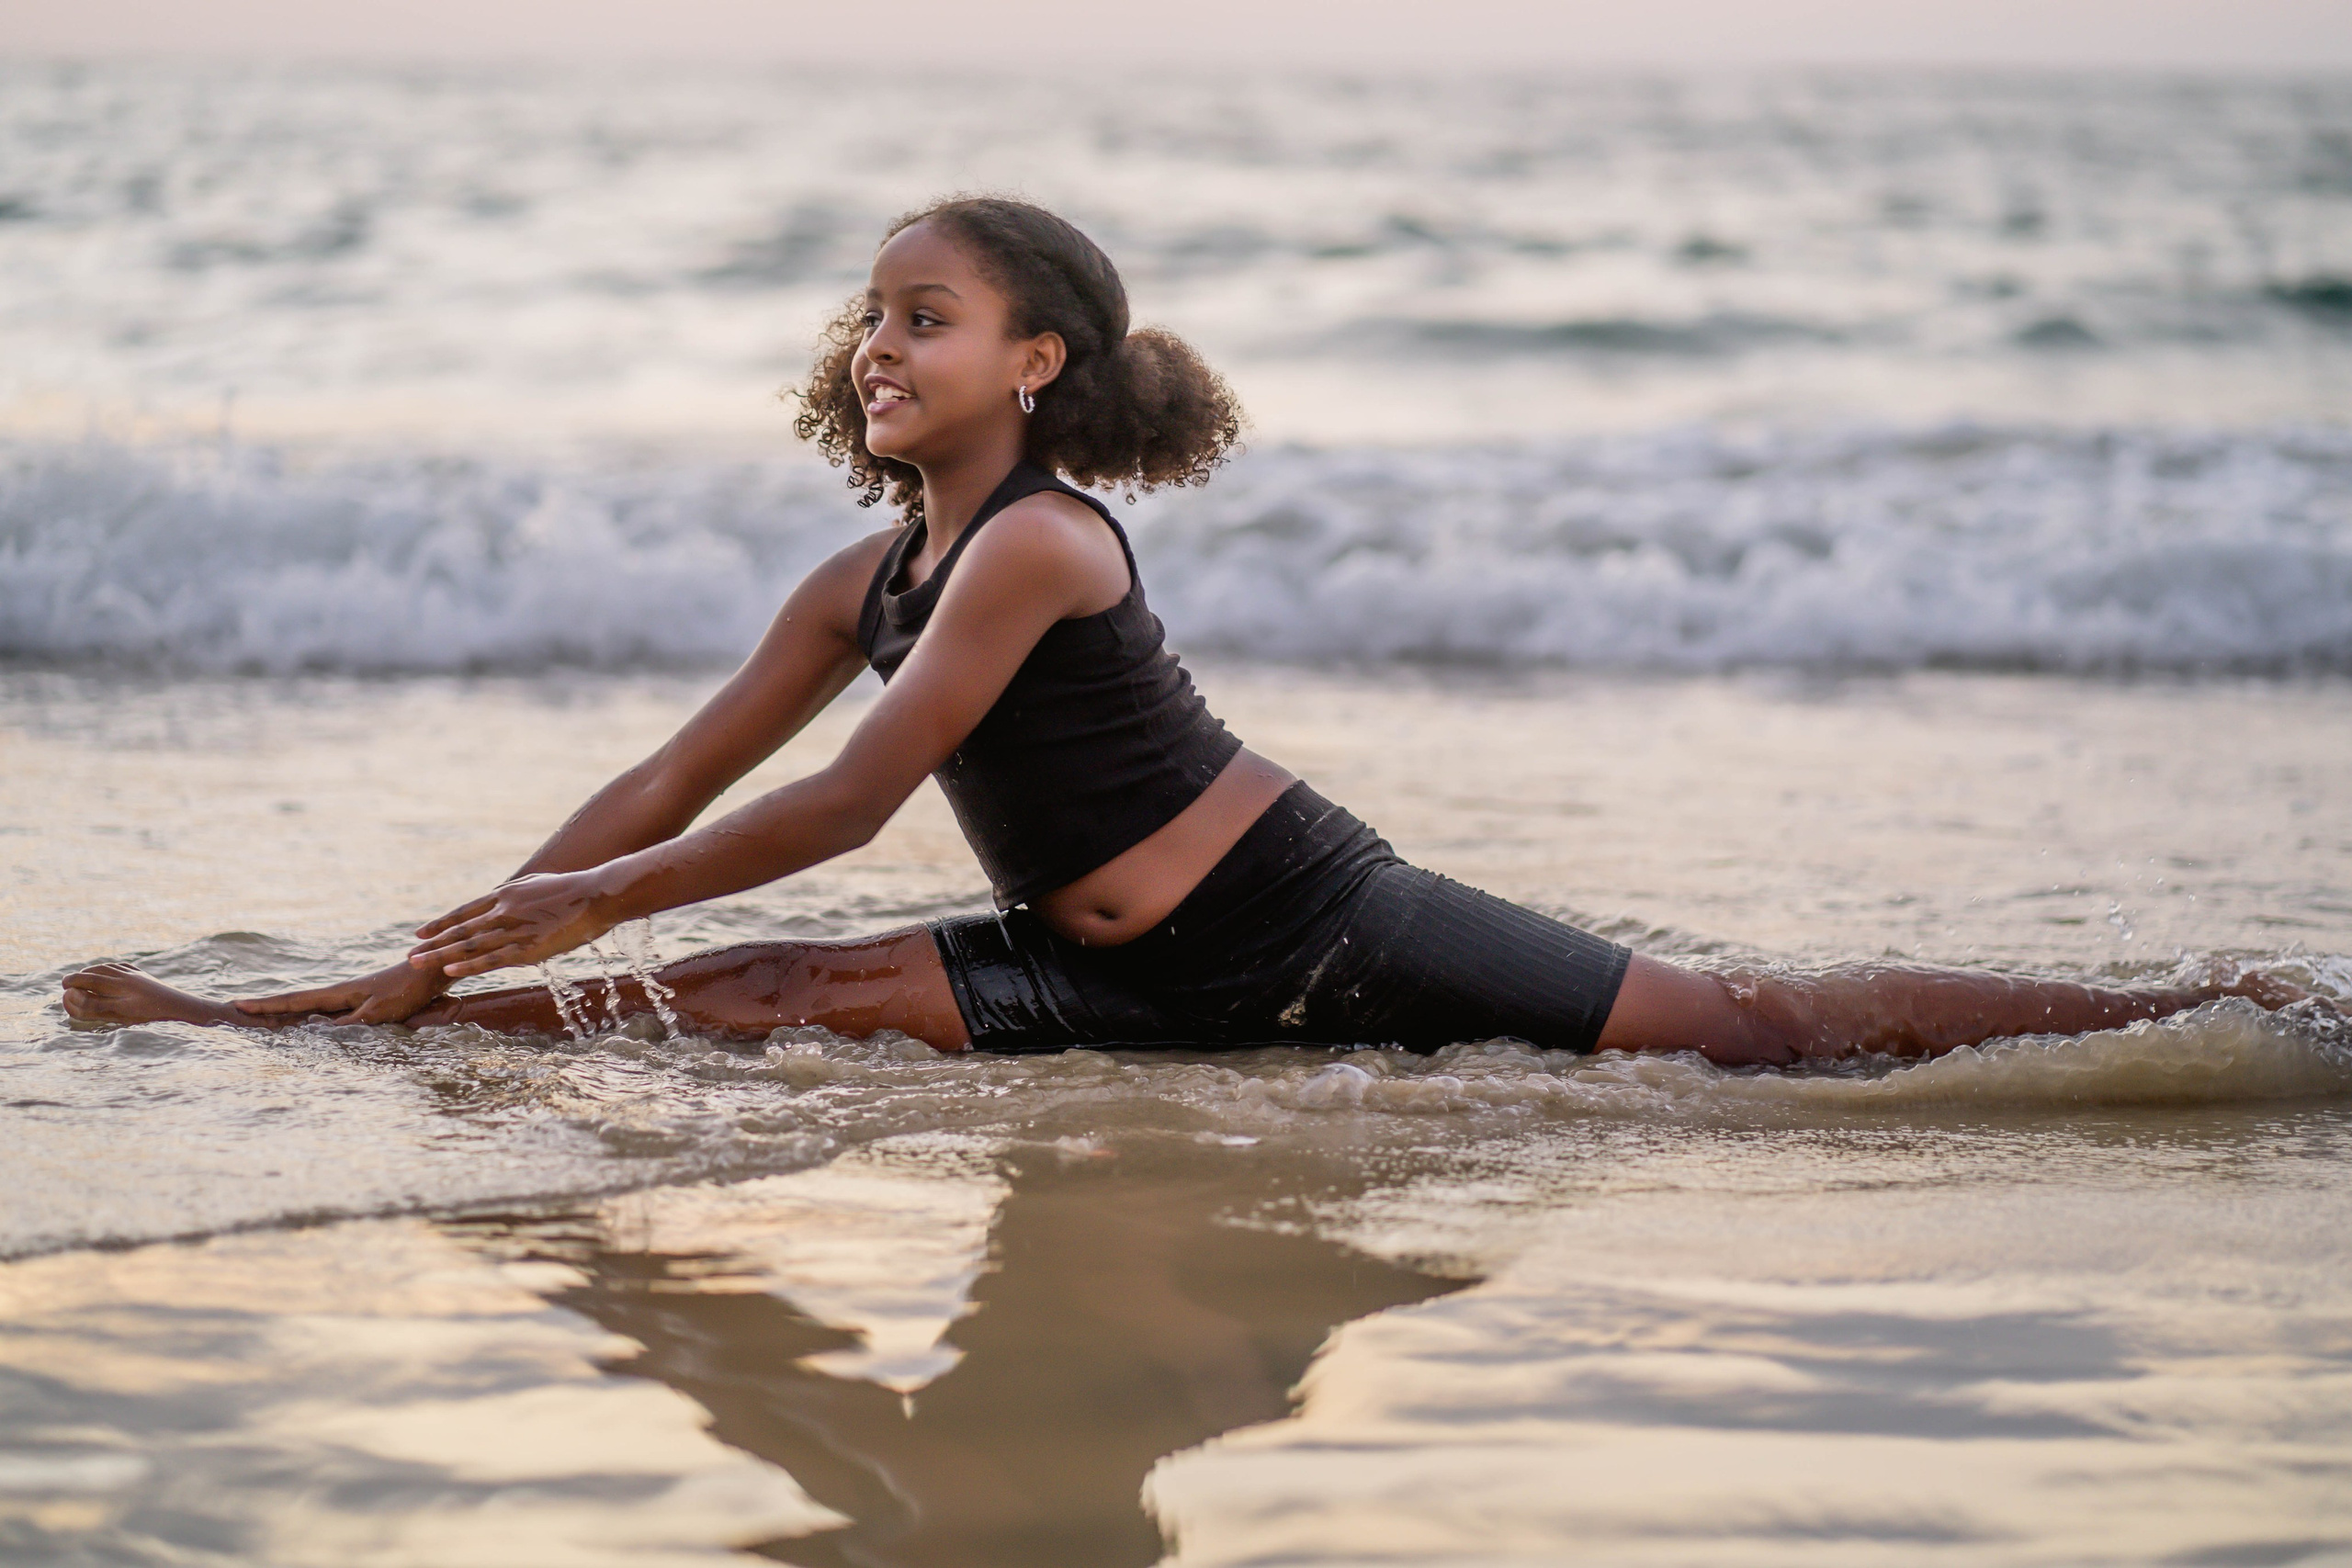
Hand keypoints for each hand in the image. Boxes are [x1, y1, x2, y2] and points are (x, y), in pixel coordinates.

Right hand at [233, 961, 449, 1024]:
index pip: (294, 1001)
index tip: (237, 1005)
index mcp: (338, 994)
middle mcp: (340, 993)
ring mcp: (351, 996)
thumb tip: (314, 1031)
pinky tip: (308, 1019)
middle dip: (268, 1007)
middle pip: (296, 1002)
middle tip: (237, 1009)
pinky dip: (312, 1015)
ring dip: (286, 1011)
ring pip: (311, 1007)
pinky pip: (329, 1011)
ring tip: (262, 1015)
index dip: (267, 1005)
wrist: (431, 971)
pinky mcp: (364, 1001)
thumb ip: (347, 1025)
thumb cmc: (406, 992)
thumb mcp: (376, 1014)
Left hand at [408, 870, 615, 978]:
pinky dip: (468, 966)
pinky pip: (491, 959)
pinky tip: (449, 971)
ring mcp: (513, 929)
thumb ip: (518, 892)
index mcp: (505, 895)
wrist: (597, 894)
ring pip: (468, 945)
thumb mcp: (538, 883)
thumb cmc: (574, 888)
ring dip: (439, 955)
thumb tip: (504, 893)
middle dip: (432, 944)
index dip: (440, 923)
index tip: (420, 933)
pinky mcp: (527, 948)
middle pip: (459, 930)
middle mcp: (502, 911)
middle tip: (409, 954)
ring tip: (416, 963)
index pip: (464, 911)